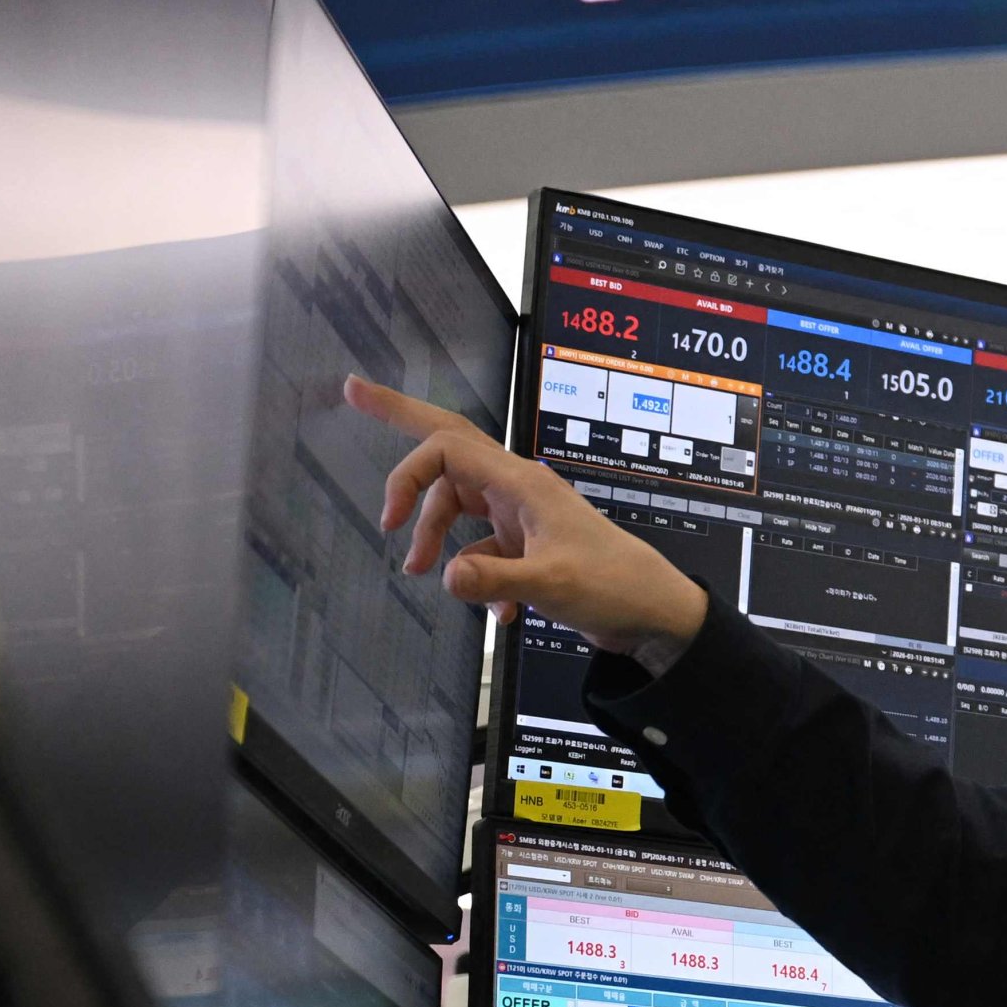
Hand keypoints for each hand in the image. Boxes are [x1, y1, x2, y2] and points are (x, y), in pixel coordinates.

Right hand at [343, 377, 711, 655]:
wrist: (652, 613)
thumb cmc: (614, 586)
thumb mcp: (551, 584)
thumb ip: (495, 580)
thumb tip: (445, 578)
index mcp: (522, 483)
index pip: (449, 448)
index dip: (407, 468)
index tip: (389, 516)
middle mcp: (518, 489)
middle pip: (448, 448)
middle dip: (402, 420)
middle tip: (355, 393)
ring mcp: (521, 514)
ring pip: (456, 507)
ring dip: (434, 538)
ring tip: (420, 573)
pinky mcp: (527, 543)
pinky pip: (482, 549)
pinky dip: (478, 577)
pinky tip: (501, 613)